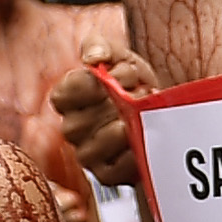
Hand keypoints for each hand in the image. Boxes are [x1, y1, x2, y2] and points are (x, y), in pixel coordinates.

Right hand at [51, 53, 154, 194]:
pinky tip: (142, 140)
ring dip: (124, 129)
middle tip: (137, 94)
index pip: (62, 97)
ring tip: (141, 116)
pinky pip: (113, 171)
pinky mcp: (107, 174)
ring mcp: (88, 153)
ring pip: (95, 147)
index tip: (113, 76)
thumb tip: (93, 57)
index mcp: (68, 98)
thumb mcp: (120, 56)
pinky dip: (132, 154)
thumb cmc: (133, 84)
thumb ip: (101, 47)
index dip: (89, 86)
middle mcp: (72, 127)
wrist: (160, 110)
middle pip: (77, 124)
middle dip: (112, 107)